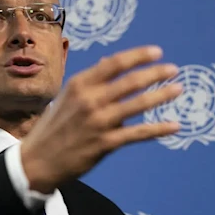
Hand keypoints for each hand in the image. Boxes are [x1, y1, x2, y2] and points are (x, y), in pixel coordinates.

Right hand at [20, 45, 181, 193]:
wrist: (36, 162)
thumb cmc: (53, 128)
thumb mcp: (66, 97)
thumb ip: (90, 81)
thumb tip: (108, 63)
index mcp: (79, 84)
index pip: (115, 63)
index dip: (138, 56)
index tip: (157, 52)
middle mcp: (90, 100)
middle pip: (131, 81)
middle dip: (156, 73)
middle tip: (174, 69)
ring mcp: (98, 122)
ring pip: (138, 104)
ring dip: (161, 95)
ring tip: (178, 89)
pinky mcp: (105, 143)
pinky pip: (138, 133)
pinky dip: (158, 129)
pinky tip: (174, 126)